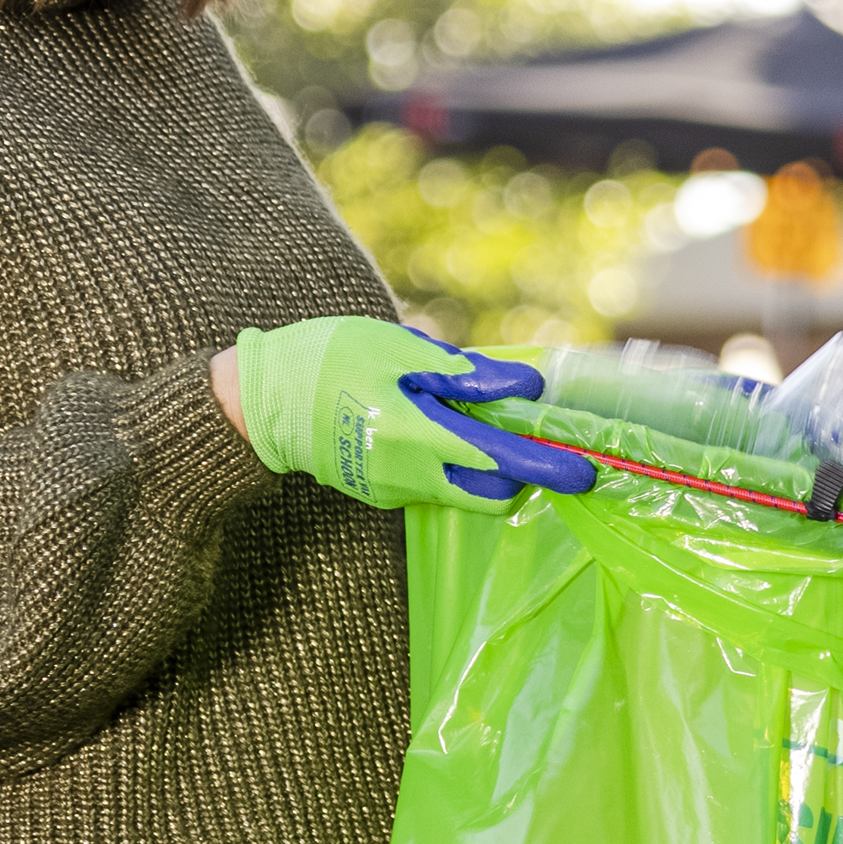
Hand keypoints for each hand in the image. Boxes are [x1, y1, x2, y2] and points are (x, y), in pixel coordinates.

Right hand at [225, 316, 597, 508]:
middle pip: (490, 493)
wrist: (257, 400)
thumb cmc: (327, 360)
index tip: (585, 471)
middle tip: (524, 439)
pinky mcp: (378, 494)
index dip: (546, 466)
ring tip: (453, 416)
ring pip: (461, 488)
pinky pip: (431, 484)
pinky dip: (444, 461)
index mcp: (416, 435)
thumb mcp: (397, 349)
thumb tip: (526, 389)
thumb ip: (465, 374)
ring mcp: (391, 490)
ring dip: (478, 463)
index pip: (500, 460)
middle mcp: (408, 475)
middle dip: (517, 473)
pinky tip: (421, 425)